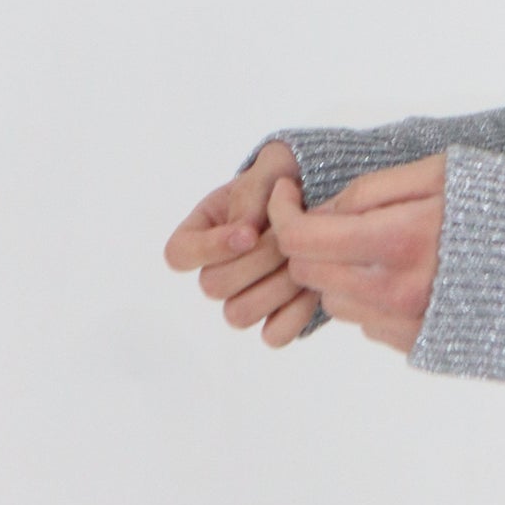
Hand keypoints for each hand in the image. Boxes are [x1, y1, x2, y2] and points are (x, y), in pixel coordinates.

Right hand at [163, 139, 322, 348]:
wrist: (327, 198)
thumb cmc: (290, 179)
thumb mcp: (271, 169)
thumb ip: (251, 193)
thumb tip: (242, 233)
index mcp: (203, 229)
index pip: (178, 253)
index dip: (209, 249)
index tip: (249, 233)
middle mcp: (217, 268)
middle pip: (212, 286)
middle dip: (258, 260)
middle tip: (290, 237)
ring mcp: (244, 296)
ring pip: (238, 314)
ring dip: (277, 285)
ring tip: (305, 258)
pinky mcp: (276, 316)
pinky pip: (275, 334)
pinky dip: (296, 312)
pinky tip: (314, 284)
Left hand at [269, 155, 445, 354]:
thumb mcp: (442, 173)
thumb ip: (374, 189)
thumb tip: (322, 210)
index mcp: (401, 240)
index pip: (305, 239)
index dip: (282, 214)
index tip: (286, 194)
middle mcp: (397, 292)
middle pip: (310, 274)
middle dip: (308, 243)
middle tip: (332, 217)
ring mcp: (407, 326)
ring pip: (334, 301)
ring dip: (339, 272)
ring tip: (381, 247)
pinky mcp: (418, 347)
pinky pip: (367, 322)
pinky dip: (370, 297)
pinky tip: (408, 274)